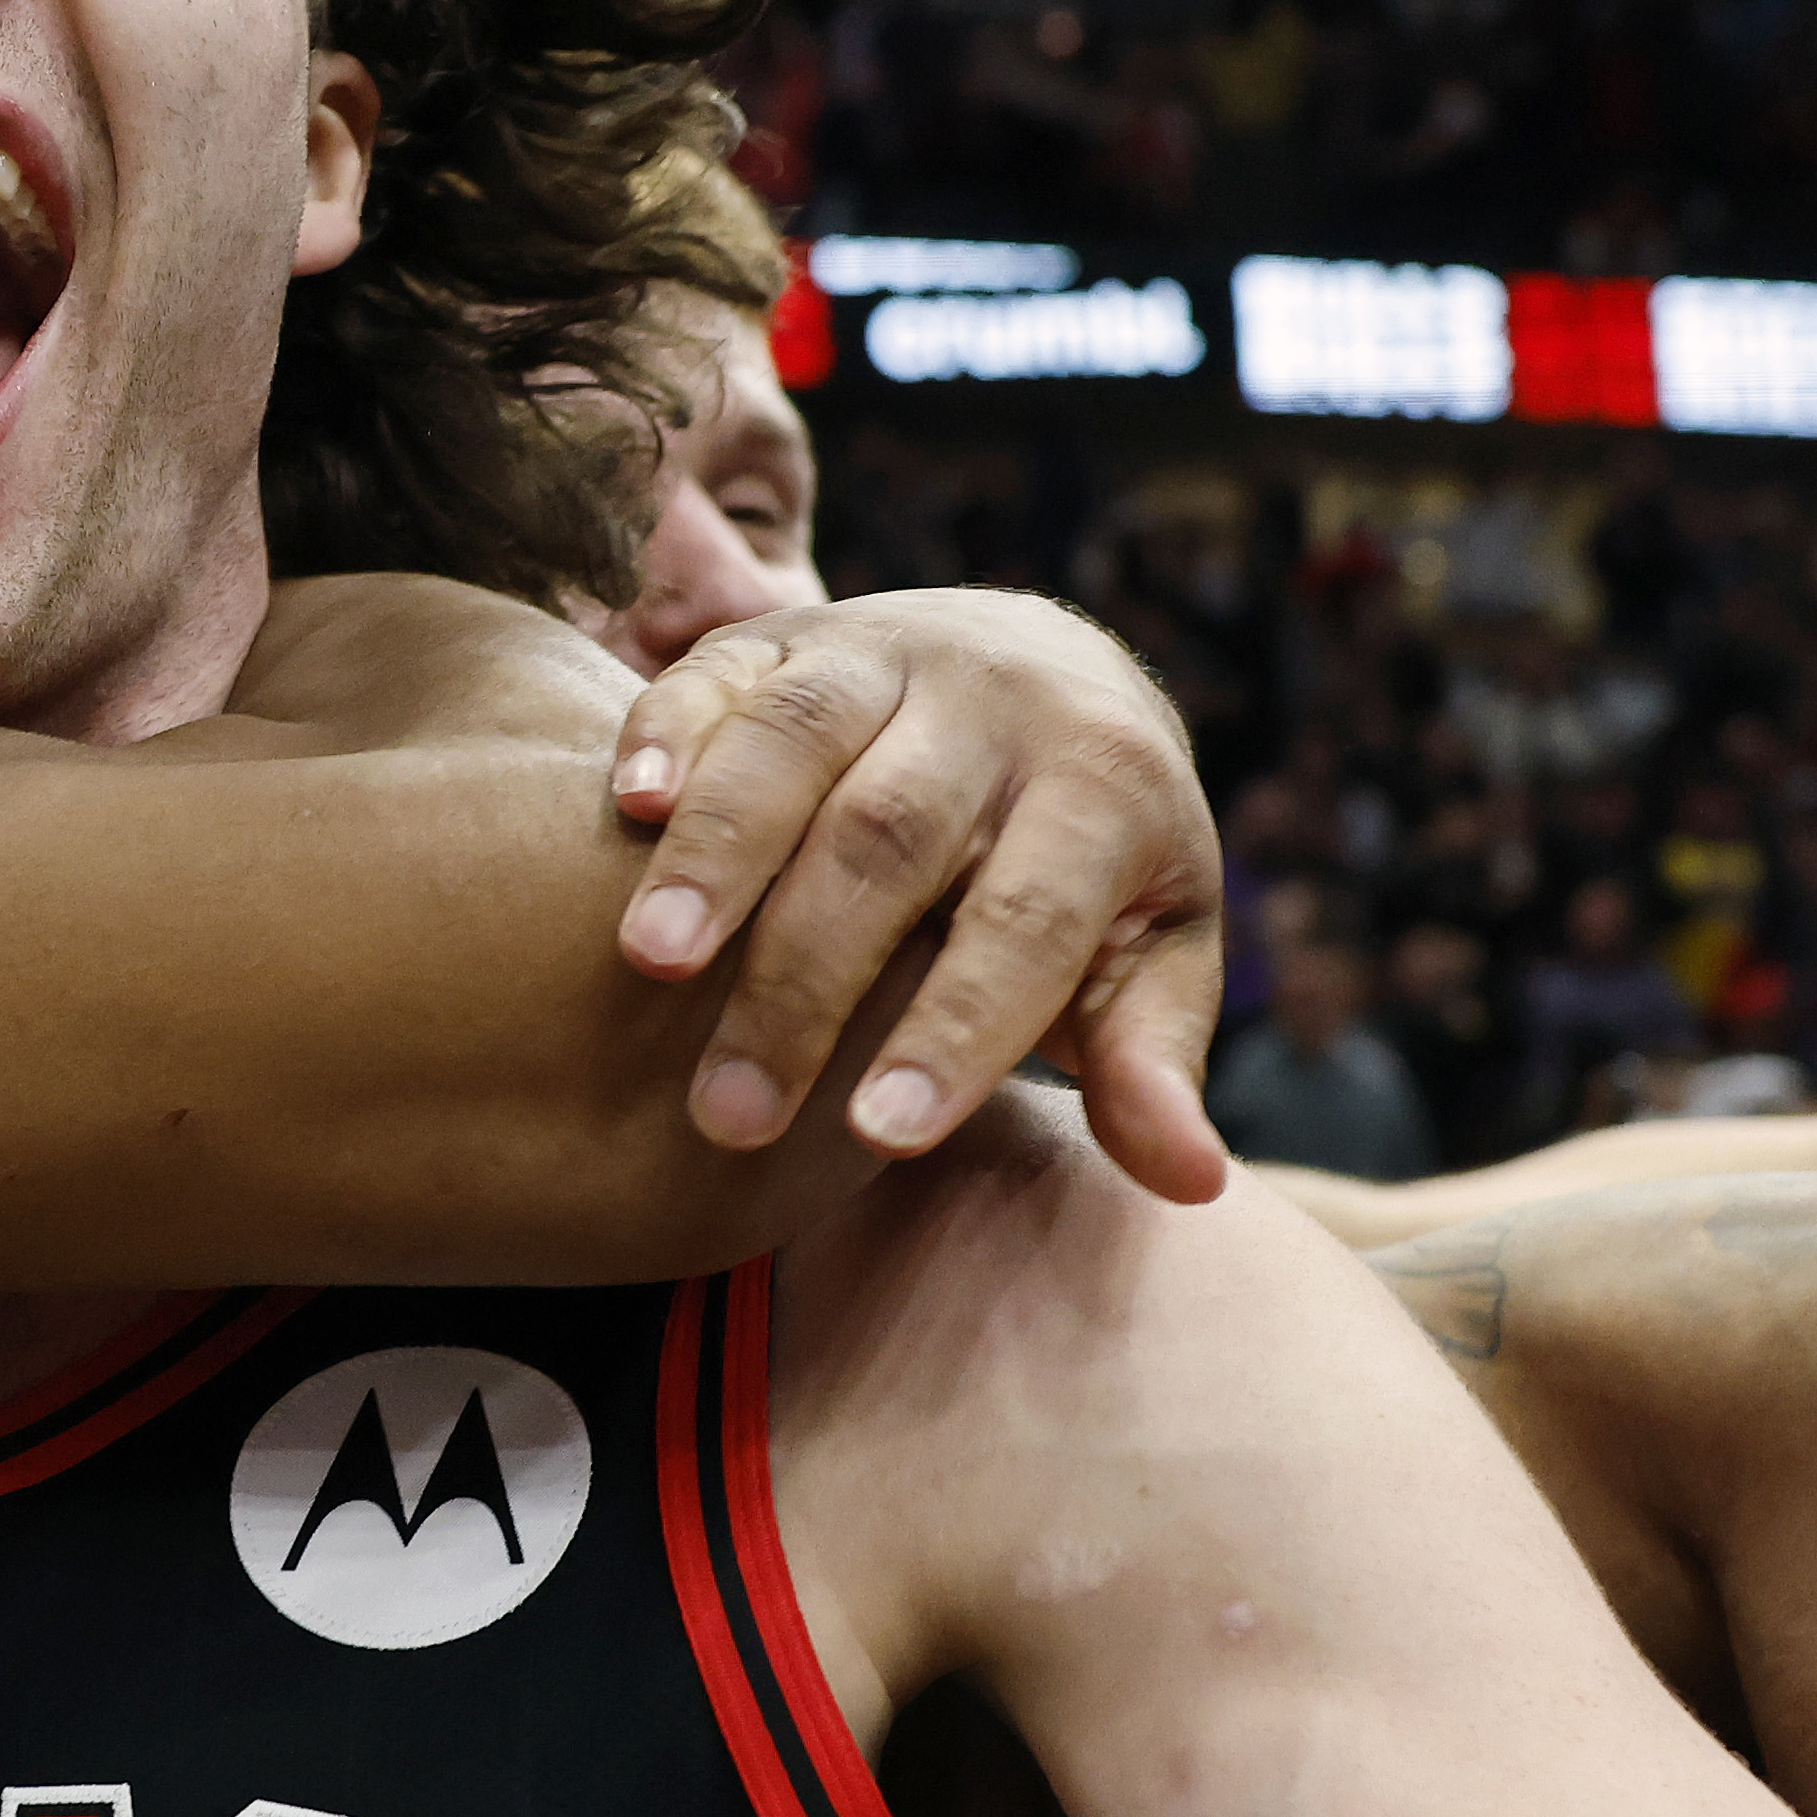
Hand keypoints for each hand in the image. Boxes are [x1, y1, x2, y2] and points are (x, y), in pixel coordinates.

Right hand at [609, 593, 1229, 1201]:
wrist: (1049, 668)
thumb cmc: (1094, 857)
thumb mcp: (1156, 948)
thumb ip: (1152, 1058)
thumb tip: (1191, 1181)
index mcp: (1107, 783)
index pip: (1029, 915)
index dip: (957, 1026)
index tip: (883, 1138)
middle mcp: (997, 700)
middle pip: (888, 838)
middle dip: (802, 980)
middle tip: (729, 1113)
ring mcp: (886, 652)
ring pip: (794, 740)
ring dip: (716, 852)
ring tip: (653, 966)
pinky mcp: (787, 634)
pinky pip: (719, 671)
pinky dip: (667, 729)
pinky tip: (625, 806)